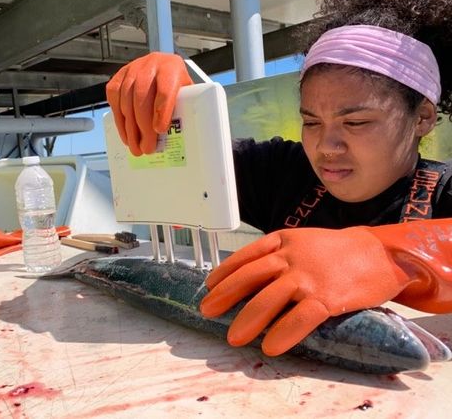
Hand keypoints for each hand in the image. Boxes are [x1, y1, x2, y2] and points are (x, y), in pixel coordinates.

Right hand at [106, 52, 192, 155]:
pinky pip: (114, 99)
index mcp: (171, 68)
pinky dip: (119, 120)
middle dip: (143, 127)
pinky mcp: (118, 77)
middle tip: (146, 148)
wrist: (161, 66)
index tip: (160, 131)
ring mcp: (132, 69)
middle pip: (142, 97)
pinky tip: (126, 134)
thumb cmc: (176, 85)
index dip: (162, 111)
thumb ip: (184, 109)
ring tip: (135, 147)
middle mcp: (150, 65)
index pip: (165, 89)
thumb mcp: (186, 93)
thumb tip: (182, 138)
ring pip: (126, 101)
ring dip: (129, 128)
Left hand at [200, 220, 451, 355]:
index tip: (209, 285)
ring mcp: (308, 277)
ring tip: (234, 337)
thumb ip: (279, 254)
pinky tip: (270, 347)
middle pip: (249, 277)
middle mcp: (291, 256)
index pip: (246, 255)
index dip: (225, 271)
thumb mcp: (303, 241)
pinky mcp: (327, 297)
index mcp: (283, 240)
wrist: (381, 253)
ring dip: (247, 320)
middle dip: (225, 296)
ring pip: (268, 299)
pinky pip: (299, 318)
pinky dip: (282, 334)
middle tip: (208, 311)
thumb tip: (250, 275)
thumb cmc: (339, 250)